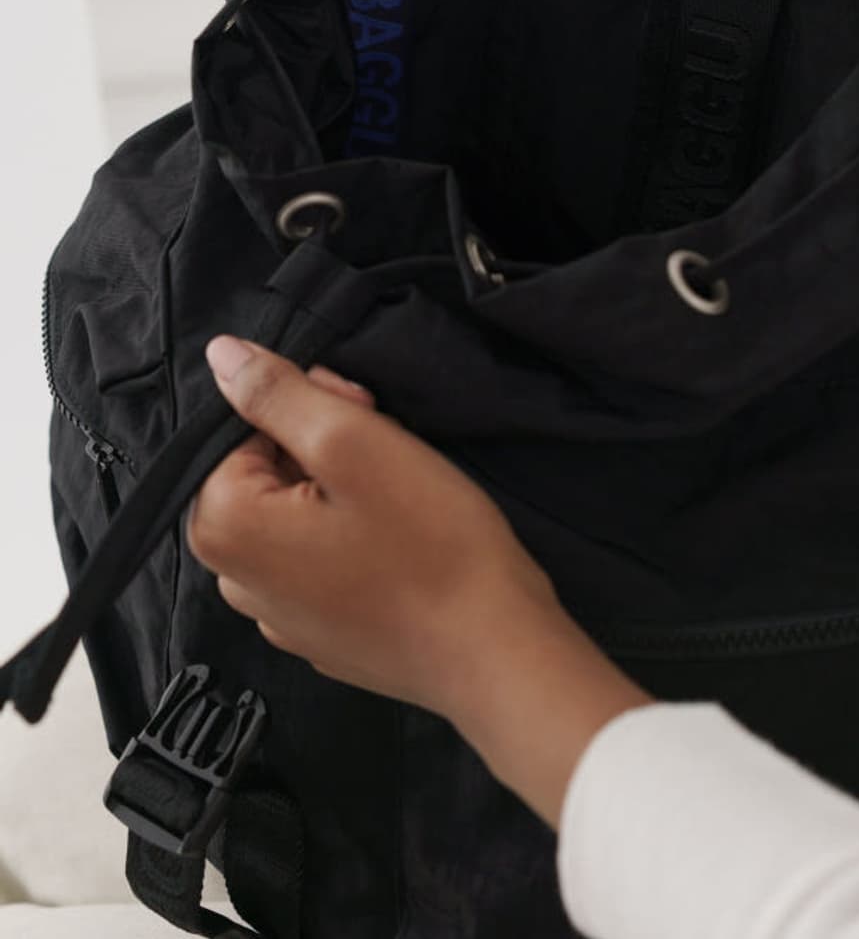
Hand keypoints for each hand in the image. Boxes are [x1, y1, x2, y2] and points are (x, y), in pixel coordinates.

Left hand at [187, 334, 560, 719]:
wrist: (492, 651)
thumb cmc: (426, 541)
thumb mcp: (353, 443)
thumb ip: (278, 393)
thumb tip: (219, 354)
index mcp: (224, 528)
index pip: (240, 430)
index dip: (305, 408)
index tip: (364, 417)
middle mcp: (234, 580)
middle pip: (263, 474)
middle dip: (321, 446)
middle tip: (390, 448)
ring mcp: (279, 618)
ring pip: (294, 516)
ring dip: (339, 489)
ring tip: (401, 494)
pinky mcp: (322, 637)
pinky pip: (317, 562)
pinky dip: (350, 537)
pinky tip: (401, 541)